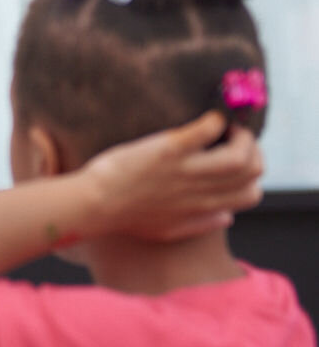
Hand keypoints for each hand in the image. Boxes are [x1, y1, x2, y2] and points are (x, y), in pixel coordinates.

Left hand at [82, 111, 263, 240]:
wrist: (94, 205)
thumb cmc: (126, 217)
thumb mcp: (169, 230)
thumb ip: (201, 223)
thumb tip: (228, 217)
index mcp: (203, 209)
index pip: (251, 194)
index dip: (252, 174)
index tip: (238, 160)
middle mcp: (201, 191)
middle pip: (252, 171)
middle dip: (252, 149)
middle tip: (234, 136)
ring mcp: (186, 170)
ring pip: (239, 155)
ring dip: (240, 135)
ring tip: (226, 126)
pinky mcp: (168, 150)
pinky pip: (205, 130)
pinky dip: (214, 120)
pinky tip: (208, 116)